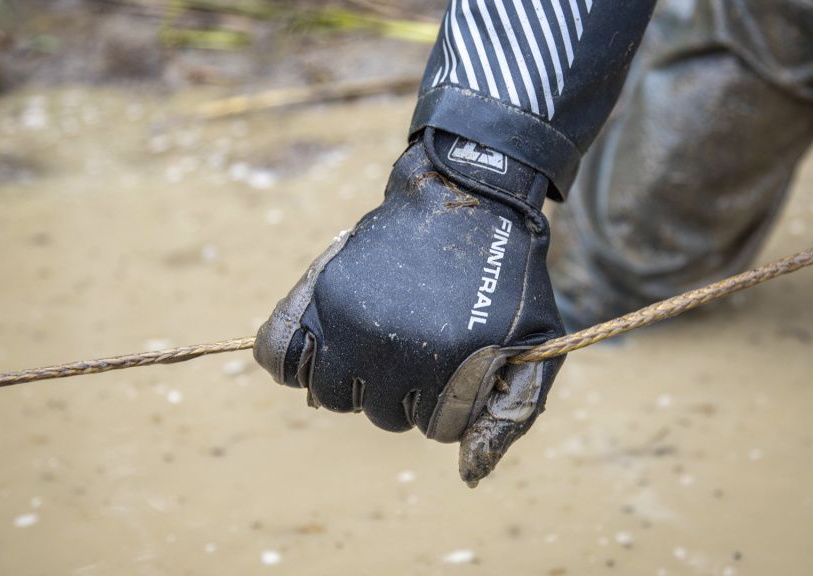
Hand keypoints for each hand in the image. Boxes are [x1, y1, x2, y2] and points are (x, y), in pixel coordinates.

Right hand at [254, 128, 564, 485]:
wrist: (471, 199)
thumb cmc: (508, 280)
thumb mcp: (536, 345)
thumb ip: (511, 415)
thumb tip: (466, 475)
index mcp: (452, 363)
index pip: (437, 429)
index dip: (453, 401)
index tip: (460, 367)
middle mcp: (397, 347)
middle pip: (385, 416)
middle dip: (409, 392)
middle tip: (424, 345)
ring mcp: (354, 319)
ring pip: (334, 397)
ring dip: (360, 381)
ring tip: (384, 344)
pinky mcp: (324, 292)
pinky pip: (277, 354)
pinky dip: (291, 360)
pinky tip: (324, 347)